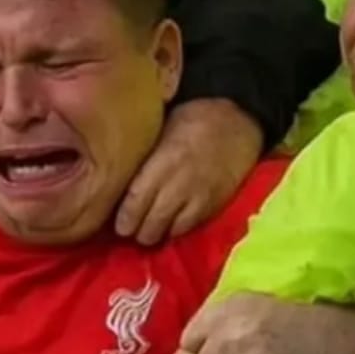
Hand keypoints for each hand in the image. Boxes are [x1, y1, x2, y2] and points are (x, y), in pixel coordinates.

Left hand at [116, 99, 262, 245]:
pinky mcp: (213, 207)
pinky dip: (174, 231)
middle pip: (151, 223)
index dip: (124, 218)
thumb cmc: (192, 119)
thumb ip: (142, 155)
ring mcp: (198, 199)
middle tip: (127, 229)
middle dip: (136, 231)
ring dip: (155, 234)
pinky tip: (167, 225)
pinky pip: (188, 229)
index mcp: (163, 161)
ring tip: (146, 230)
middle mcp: (180, 184)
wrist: (238, 123)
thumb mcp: (161, 128)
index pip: (136, 200)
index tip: (117, 223)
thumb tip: (116, 174)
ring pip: (169, 231)